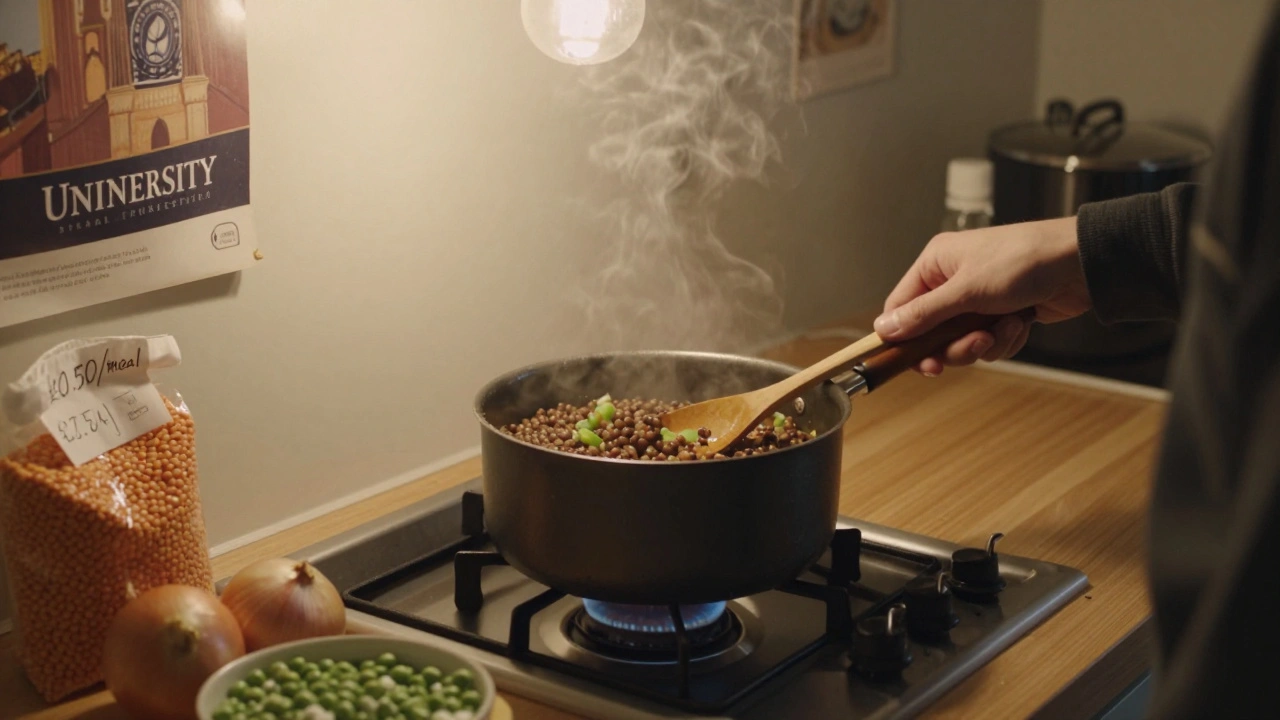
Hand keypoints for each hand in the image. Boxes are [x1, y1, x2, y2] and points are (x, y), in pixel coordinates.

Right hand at [875, 216, 1090, 375]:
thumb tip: (883, 329)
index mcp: (935, 265)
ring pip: (961, 342)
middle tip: (974, 346)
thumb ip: (923, 314)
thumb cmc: (1022, 262)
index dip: (904, 337)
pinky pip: (988, 342)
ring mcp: (977, 300)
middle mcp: (951, 282)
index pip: (901, 307)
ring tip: (1005, 327)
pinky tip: (1020, 323)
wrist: (1079, 264)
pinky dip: (1004, 339)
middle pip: (931, 333)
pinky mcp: (1000, 314)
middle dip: (955, 345)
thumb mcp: (966, 290)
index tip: (918, 362)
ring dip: (984, 343)